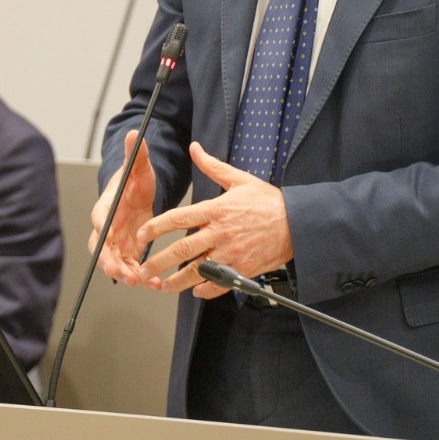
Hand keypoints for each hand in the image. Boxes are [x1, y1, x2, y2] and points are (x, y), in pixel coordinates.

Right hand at [89, 130, 156, 286]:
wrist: (139, 194)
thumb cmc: (134, 181)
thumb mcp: (139, 167)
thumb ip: (136, 153)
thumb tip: (134, 132)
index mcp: (107, 206)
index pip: (99, 218)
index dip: (101, 229)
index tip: (105, 239)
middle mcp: (108, 227)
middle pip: (100, 248)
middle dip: (108, 262)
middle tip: (120, 272)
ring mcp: (117, 242)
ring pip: (114, 263)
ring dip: (125, 274)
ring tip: (141, 282)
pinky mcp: (129, 252)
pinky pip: (131, 268)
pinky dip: (141, 277)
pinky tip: (155, 284)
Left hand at [135, 142, 292, 298]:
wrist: (297, 222)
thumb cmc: (268, 201)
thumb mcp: (239, 179)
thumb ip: (212, 166)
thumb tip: (195, 148)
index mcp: (216, 209)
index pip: (178, 218)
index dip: (156, 227)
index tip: (141, 235)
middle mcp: (220, 232)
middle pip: (182, 249)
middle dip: (159, 261)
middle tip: (144, 269)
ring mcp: (231, 253)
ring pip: (197, 271)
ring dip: (177, 281)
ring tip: (163, 286)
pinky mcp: (243, 268)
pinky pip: (220, 283)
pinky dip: (205, 289)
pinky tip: (195, 291)